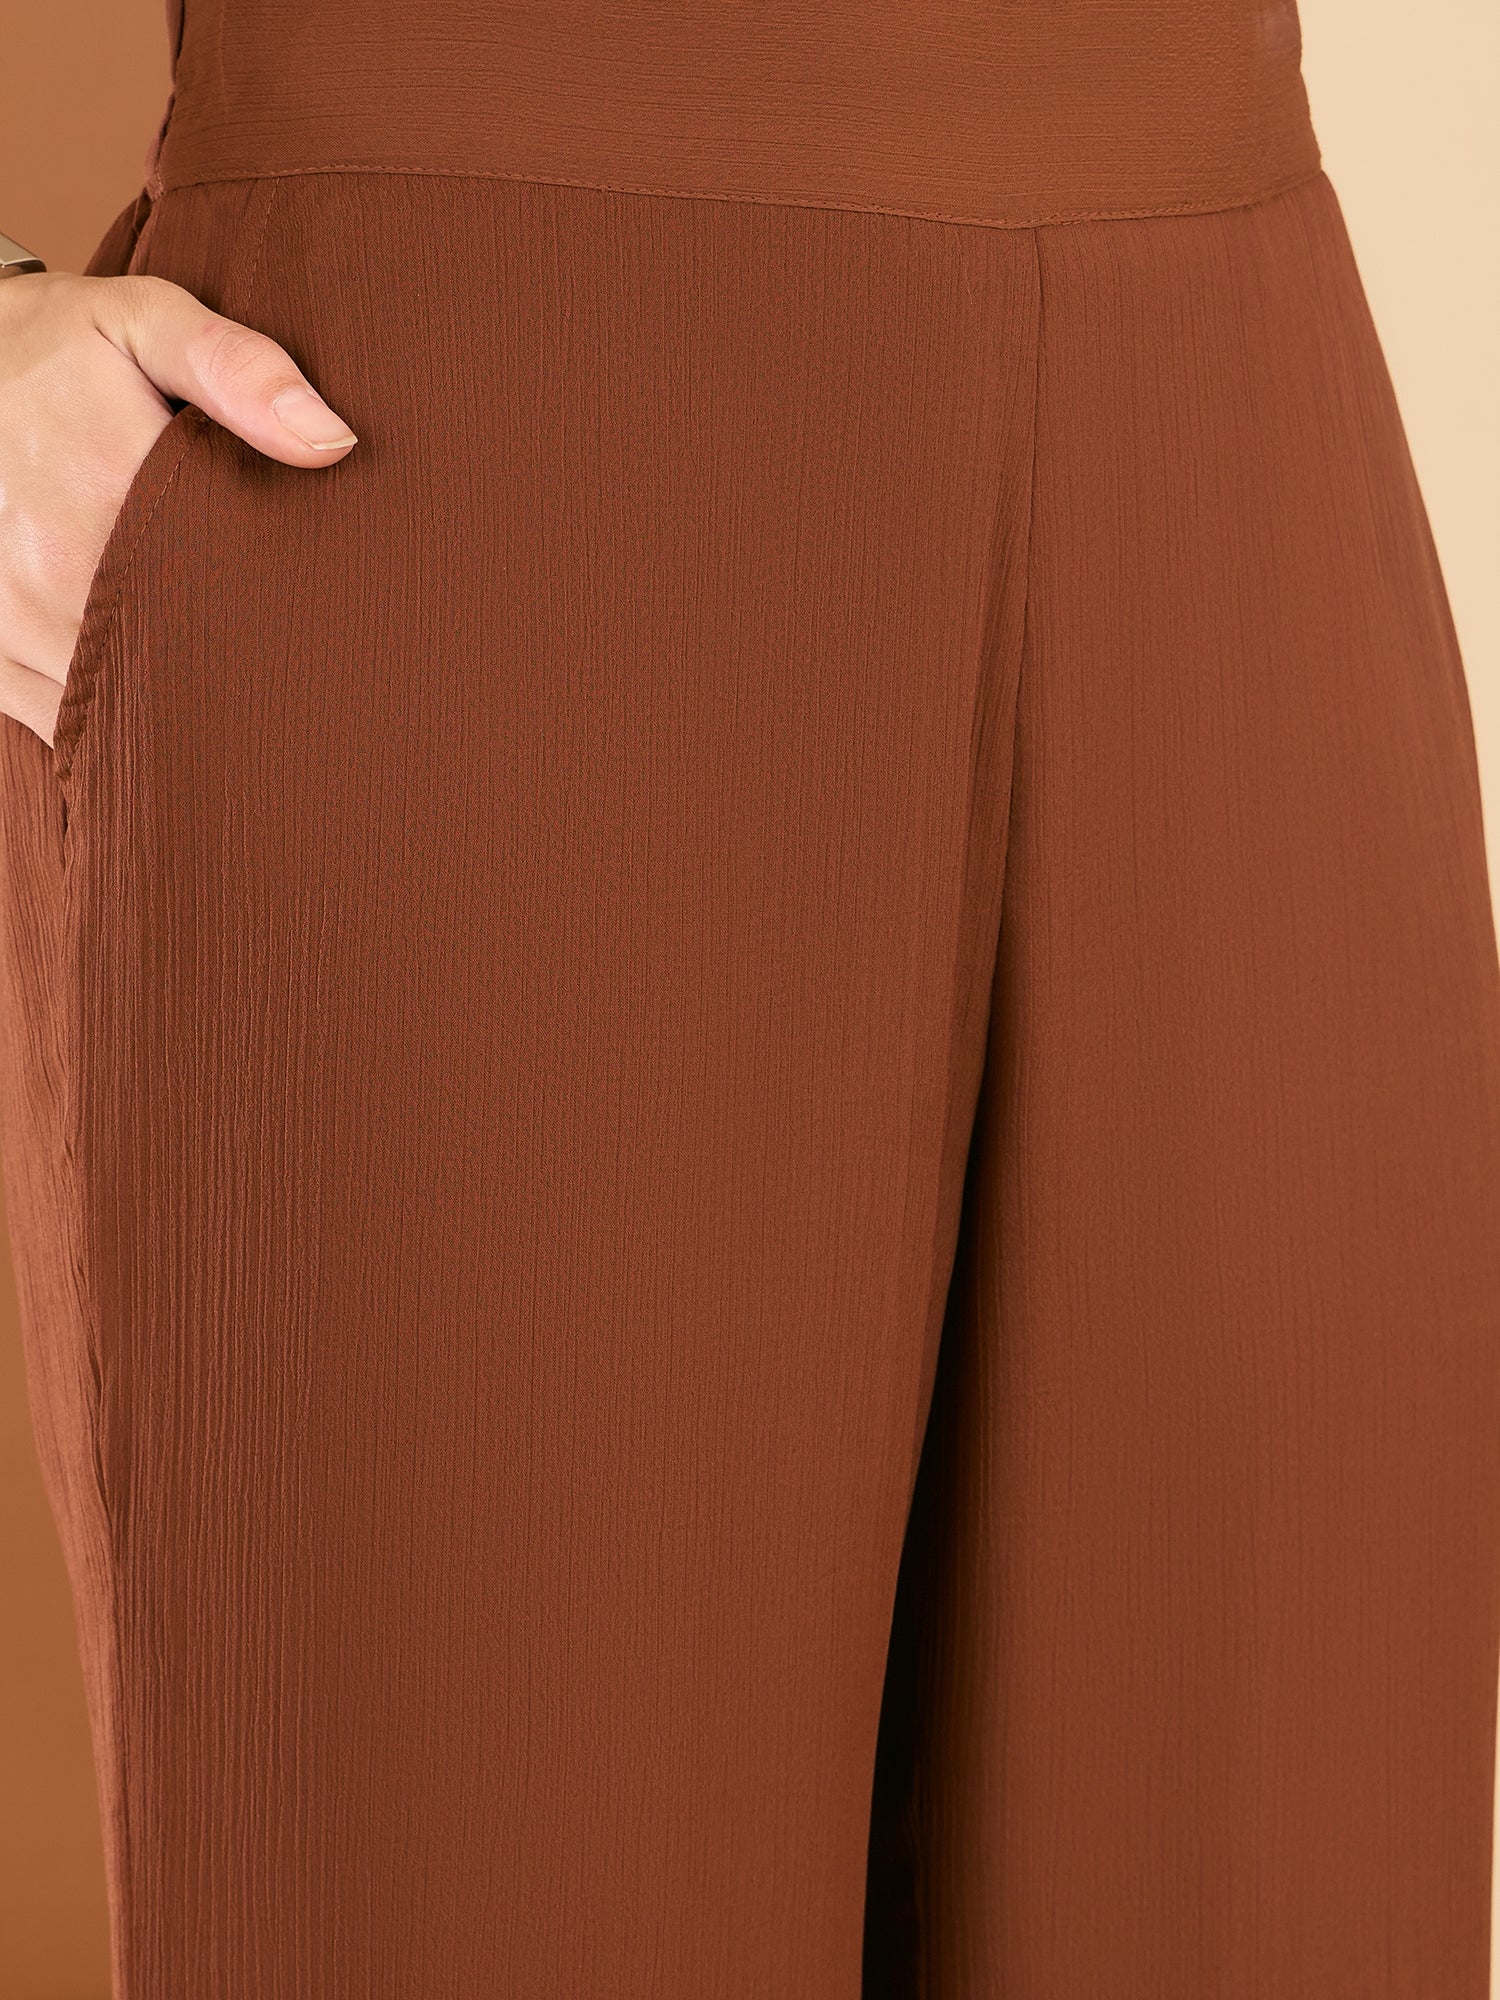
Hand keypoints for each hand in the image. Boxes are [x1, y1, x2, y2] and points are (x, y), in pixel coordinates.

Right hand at [0, 269, 356, 745]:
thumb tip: (331, 440)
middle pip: (164, 667)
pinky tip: (150, 711)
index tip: (311, 648)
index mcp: (102, 486)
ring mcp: (5, 615)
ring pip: (106, 704)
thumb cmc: (58, 346)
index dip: (267, 635)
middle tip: (285, 692)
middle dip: (223, 683)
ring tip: (226, 705)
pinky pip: (53, 717)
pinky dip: (101, 719)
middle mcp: (44, 566)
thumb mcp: (146, 322)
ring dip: (162, 710)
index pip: (213, 597)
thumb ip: (237, 369)